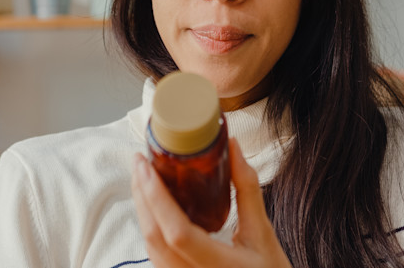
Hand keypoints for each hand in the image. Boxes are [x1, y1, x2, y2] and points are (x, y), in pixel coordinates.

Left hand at [132, 138, 291, 267]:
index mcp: (220, 266)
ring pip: (150, 246)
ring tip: (144, 178)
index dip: (157, 198)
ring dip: (143, 210)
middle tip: (140, 162)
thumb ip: (247, 189)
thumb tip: (231, 147)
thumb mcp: (263, 232)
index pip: (177, 233)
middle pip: (155, 237)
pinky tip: (153, 206)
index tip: (146, 167)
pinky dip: (151, 226)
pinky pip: (156, 254)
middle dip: (142, 195)